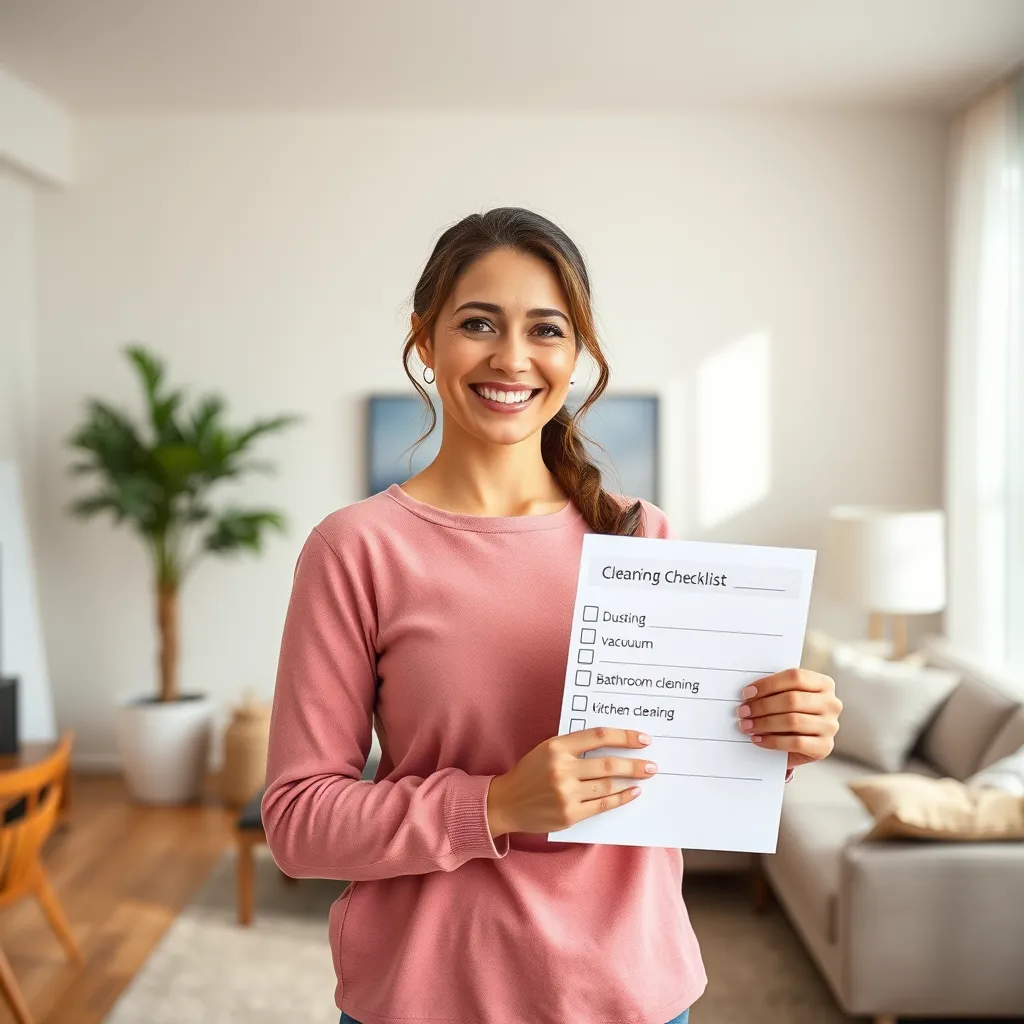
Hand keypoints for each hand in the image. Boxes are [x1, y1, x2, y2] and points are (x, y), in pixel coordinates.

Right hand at [486, 727, 655, 837]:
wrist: (507, 802)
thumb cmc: (530, 772)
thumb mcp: (547, 749)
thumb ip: (575, 746)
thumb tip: (612, 744)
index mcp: (557, 747)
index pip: (599, 737)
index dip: (624, 737)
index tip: (643, 739)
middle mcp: (562, 769)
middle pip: (609, 764)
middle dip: (635, 764)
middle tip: (651, 764)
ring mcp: (566, 793)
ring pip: (608, 785)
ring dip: (631, 781)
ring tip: (644, 777)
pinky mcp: (570, 814)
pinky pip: (603, 805)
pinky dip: (621, 798)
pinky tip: (632, 793)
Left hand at [736, 668, 841, 769]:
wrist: (801, 744)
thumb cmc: (789, 713)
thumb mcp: (786, 697)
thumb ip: (775, 690)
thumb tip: (749, 692)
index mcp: (824, 684)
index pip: (795, 677)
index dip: (768, 684)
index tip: (746, 693)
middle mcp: (832, 703)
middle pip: (793, 699)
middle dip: (762, 705)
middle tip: (742, 712)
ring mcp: (831, 726)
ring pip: (793, 721)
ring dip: (764, 723)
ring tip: (747, 725)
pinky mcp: (825, 747)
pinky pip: (795, 742)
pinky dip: (772, 741)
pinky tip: (757, 739)